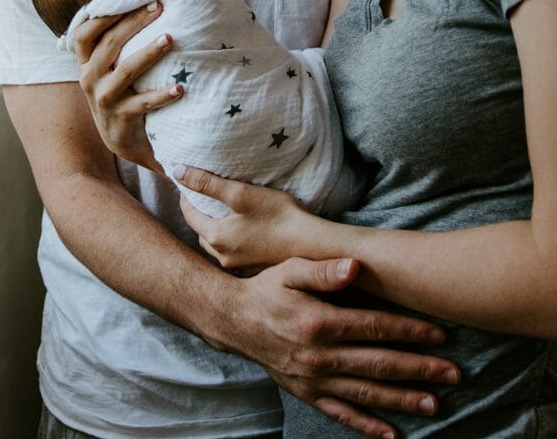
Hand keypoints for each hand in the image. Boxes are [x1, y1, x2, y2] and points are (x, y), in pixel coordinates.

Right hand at [73, 3, 182, 169]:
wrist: (121, 139)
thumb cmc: (120, 92)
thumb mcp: (109, 69)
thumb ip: (117, 43)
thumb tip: (149, 4)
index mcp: (87, 62)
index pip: (85, 33)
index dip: (105, 15)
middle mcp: (90, 78)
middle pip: (109, 44)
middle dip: (134, 23)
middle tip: (159, 8)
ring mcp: (104, 99)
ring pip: (126, 70)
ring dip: (149, 53)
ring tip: (169, 38)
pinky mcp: (122, 118)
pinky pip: (143, 103)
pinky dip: (162, 95)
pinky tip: (180, 88)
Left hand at [178, 166, 311, 270]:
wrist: (312, 246)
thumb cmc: (278, 216)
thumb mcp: (240, 193)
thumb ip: (207, 183)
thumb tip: (177, 172)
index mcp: (216, 238)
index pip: (189, 215)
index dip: (186, 197)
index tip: (186, 183)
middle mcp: (223, 257)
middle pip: (201, 232)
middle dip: (198, 215)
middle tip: (201, 198)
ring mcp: (238, 267)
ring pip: (216, 245)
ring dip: (213, 229)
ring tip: (220, 214)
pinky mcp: (253, 269)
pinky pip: (233, 254)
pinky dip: (230, 241)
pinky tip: (241, 232)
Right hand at [225, 258, 459, 438]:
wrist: (234, 320)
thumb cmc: (266, 288)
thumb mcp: (290, 269)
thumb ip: (324, 270)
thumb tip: (355, 266)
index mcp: (319, 322)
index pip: (374, 327)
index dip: (409, 330)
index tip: (439, 334)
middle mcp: (320, 355)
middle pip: (379, 363)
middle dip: (419, 368)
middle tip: (454, 373)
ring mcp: (315, 379)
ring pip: (367, 392)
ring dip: (403, 398)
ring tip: (435, 402)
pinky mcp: (308, 394)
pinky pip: (342, 414)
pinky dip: (368, 426)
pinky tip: (393, 434)